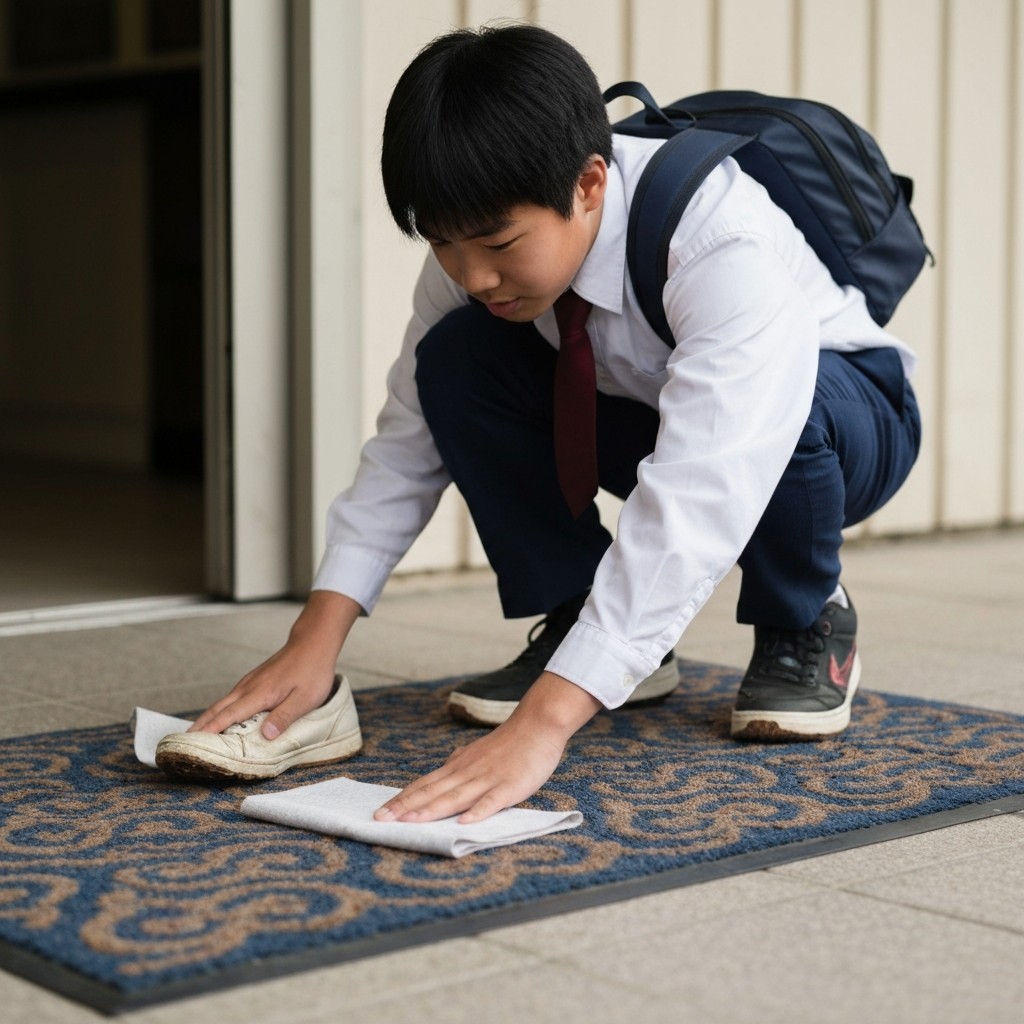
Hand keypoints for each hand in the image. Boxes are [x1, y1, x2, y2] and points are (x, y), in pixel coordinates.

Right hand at [189, 590, 361, 738]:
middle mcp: (248, 687)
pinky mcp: (254, 680)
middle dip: (199, 727)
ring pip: (222, 703)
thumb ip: (284, 717)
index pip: (228, 716)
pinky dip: (219, 710)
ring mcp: (249, 682)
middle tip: (182, 744)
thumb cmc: (312, 671)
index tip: (191, 744)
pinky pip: (230, 698)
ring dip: (206, 718)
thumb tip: (265, 736)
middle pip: (217, 709)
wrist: (313, 643)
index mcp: (259, 694)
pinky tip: (219, 718)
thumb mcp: (305, 699)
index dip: (209, 731)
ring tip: (194, 735)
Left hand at [374, 671, 600, 823]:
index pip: (424, 784)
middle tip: (380, 819)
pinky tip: (464, 823)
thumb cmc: (509, 743)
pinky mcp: (510, 785)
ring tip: (410, 822)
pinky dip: (478, 811)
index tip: (380, 811)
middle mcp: (467, 772)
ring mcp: (488, 778)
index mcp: (458, 765)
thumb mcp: (476, 753)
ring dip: (431, 810)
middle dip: (405, 806)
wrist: (537, 725)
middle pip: (432, 791)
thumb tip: (440, 778)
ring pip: (455, 796)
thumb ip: (459, 766)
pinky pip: (492, 801)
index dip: (402, 798)